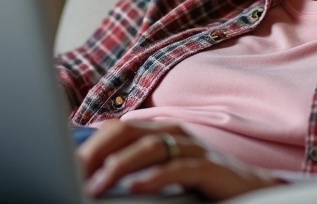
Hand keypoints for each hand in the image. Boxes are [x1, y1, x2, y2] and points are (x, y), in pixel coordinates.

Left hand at [75, 119, 279, 200]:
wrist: (251, 189)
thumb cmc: (201, 181)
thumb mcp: (163, 170)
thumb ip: (136, 167)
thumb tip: (94, 174)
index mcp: (159, 129)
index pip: (117, 128)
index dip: (90, 143)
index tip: (65, 162)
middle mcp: (174, 131)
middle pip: (127, 131)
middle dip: (96, 151)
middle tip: (73, 171)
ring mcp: (192, 147)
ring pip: (149, 148)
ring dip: (118, 167)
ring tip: (96, 186)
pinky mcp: (208, 166)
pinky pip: (177, 168)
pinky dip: (154, 177)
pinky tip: (135, 187)